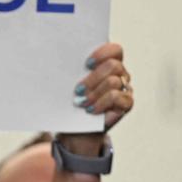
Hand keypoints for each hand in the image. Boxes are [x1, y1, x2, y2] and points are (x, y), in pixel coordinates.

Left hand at [57, 42, 132, 156]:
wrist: (77, 130)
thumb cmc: (71, 104)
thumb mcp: (69, 87)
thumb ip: (71, 72)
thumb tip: (55, 60)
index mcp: (108, 64)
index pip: (115, 50)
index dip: (102, 53)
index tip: (86, 64)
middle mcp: (120, 74)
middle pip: (113, 65)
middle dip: (93, 78)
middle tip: (78, 90)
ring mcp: (125, 88)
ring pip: (113, 82)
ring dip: (94, 93)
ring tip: (81, 102)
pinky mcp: (127, 103)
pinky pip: (117, 97)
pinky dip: (101, 103)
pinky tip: (90, 110)